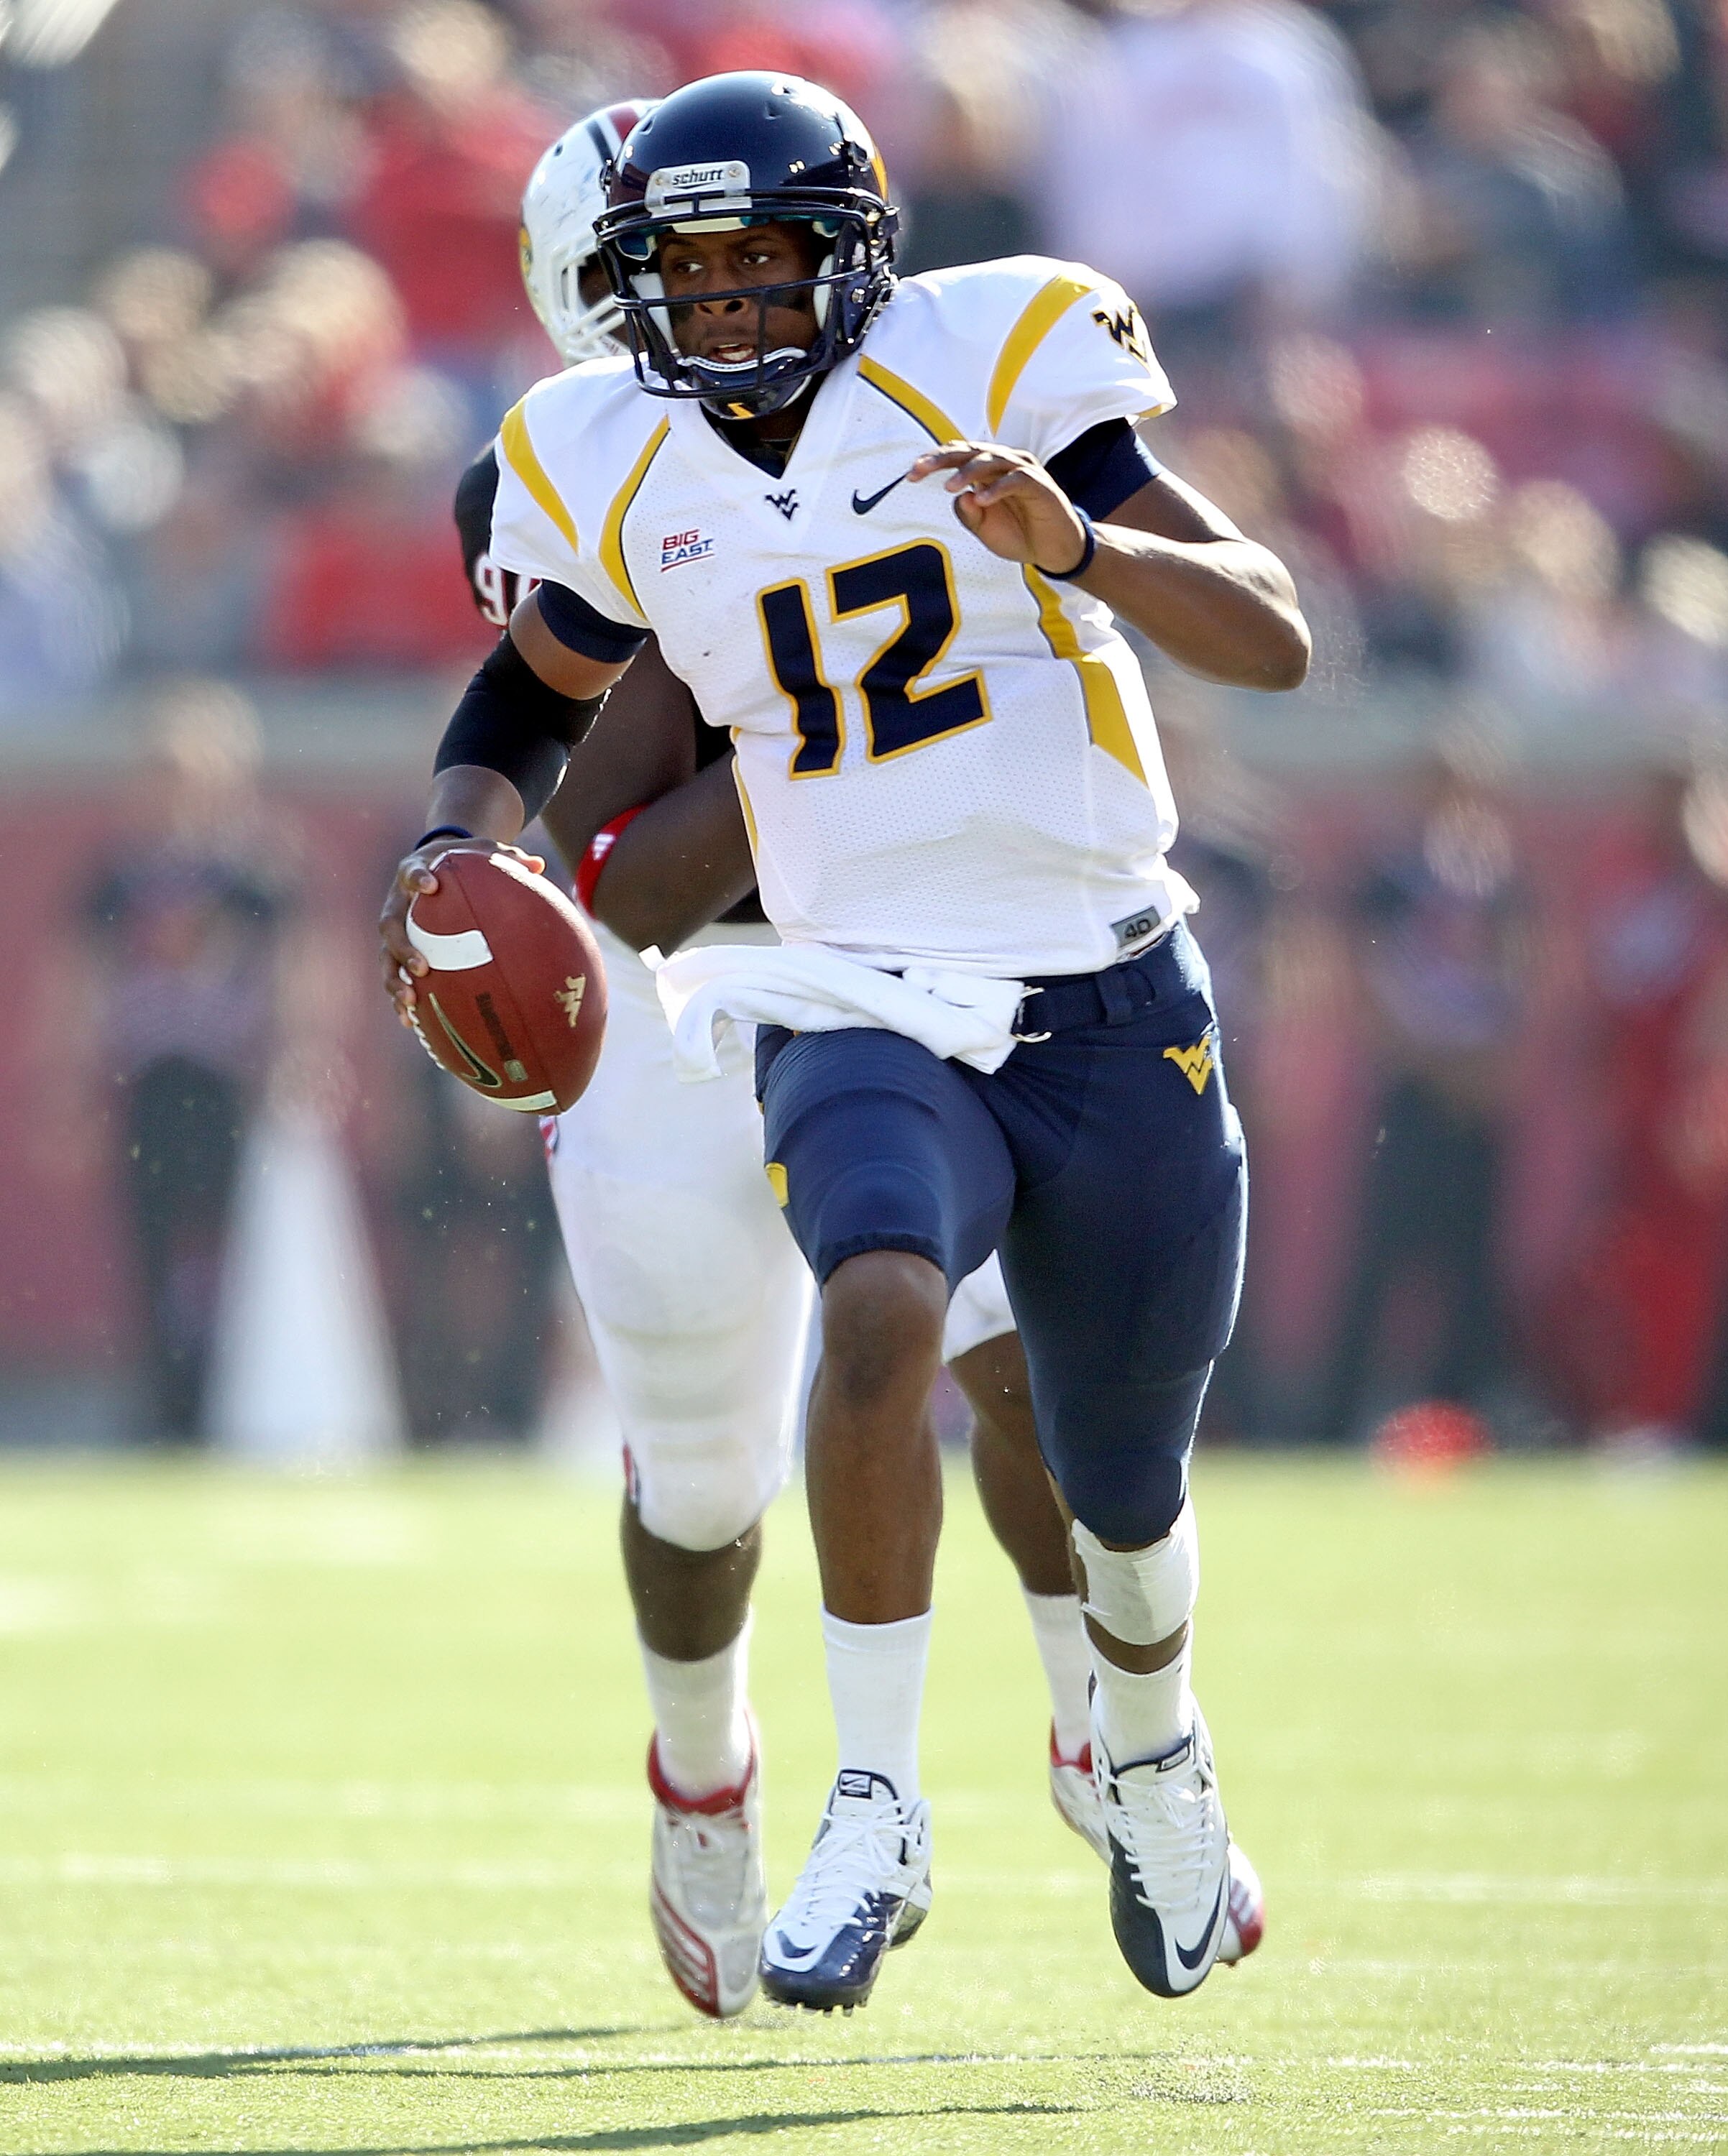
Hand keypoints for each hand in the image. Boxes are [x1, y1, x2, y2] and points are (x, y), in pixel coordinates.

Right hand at [378, 837, 543, 1027]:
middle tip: (422, 967)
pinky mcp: (395, 950)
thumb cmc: (462, 862)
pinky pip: (394, 975)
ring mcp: (394, 929)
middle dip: (403, 948)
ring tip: (409, 1001)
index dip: (417, 878)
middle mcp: (397, 902)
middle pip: (390, 926)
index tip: (430, 885)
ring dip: (395, 979)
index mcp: (414, 873)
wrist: (432, 868)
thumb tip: (537, 865)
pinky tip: (411, 1020)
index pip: (410, 872)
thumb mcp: (483, 852)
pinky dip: (400, 998)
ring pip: (386, 957)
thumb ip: (505, 858)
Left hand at [906, 442, 1088, 575]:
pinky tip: (981, 500)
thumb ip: (968, 514)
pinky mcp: (1039, 484)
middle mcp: (1003, 463)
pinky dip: (998, 488)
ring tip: (950, 487)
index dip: (933, 461)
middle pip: (969, 451)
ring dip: (969, 472)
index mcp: (986, 470)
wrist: (1054, 550)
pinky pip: (1016, 479)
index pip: (956, 456)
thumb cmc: (1019, 535)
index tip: (910, 475)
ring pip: (992, 460)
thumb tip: (958, 496)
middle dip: (942, 459)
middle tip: (919, 470)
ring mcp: (1022, 471)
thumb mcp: (984, 529)